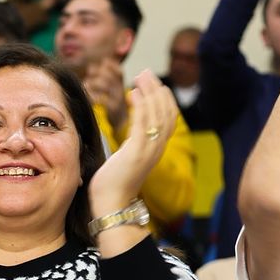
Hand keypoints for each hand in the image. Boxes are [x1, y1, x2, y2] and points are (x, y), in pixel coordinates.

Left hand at [84, 58, 127, 133]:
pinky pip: (102, 99)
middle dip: (98, 72)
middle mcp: (121, 91)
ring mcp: (118, 100)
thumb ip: (109, 79)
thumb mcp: (115, 92)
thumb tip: (97, 64)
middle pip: (111, 76)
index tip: (102, 63)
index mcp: (122, 86)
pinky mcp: (113, 110)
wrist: (123, 126)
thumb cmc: (115, 107)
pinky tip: (88, 97)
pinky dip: (92, 96)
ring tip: (86, 85)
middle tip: (89, 71)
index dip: (111, 65)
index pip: (120, 72)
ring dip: (93, 82)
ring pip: (106, 85)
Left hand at [88, 70, 177, 216]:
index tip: (152, 85)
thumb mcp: (126, 161)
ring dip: (150, 92)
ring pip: (157, 113)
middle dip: (157, 90)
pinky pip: (144, 122)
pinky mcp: (137, 150)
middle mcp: (157, 148)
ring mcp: (149, 149)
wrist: (111, 205)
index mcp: (155, 150)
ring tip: (140, 77)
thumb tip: (125, 141)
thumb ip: (130, 148)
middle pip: (166, 112)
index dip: (163, 100)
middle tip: (146, 73)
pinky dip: (141, 104)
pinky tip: (133, 92)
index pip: (168, 120)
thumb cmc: (112, 186)